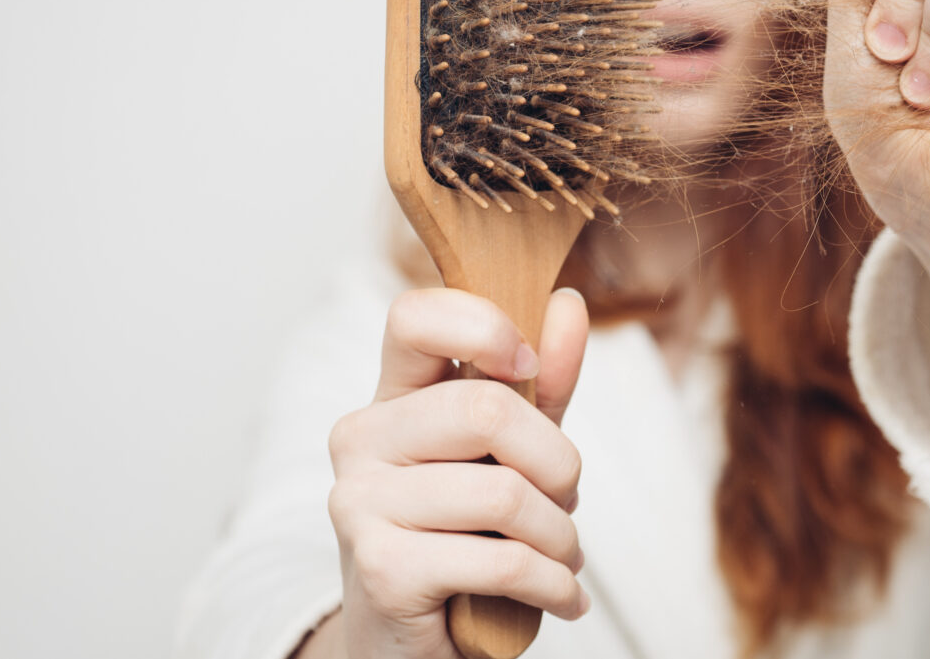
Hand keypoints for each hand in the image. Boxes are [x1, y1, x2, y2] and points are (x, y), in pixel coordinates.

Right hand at [322, 288, 590, 658]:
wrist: (412, 644)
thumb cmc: (465, 534)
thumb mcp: (511, 452)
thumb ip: (540, 383)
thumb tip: (568, 304)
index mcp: (391, 397)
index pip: (414, 317)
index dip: (483, 327)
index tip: (526, 364)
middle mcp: (361, 440)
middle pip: (484, 409)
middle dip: (557, 463)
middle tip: (564, 499)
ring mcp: (360, 504)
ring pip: (503, 494)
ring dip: (560, 536)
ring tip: (562, 556)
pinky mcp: (381, 569)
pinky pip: (500, 562)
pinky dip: (552, 584)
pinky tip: (560, 596)